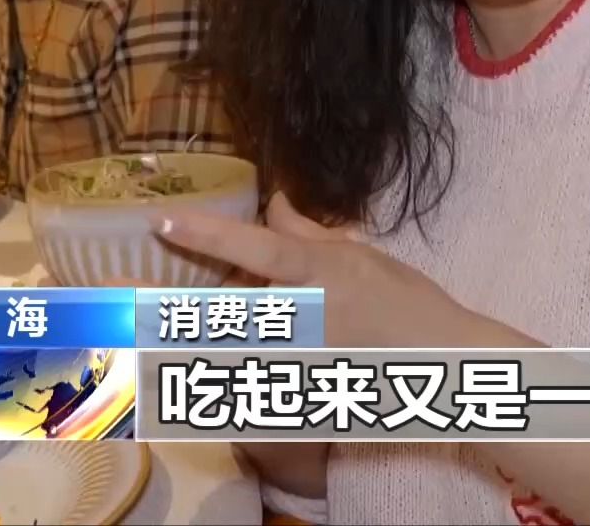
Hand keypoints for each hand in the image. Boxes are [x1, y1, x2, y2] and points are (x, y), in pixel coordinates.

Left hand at [157, 192, 483, 347]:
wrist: (439, 360)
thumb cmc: (406, 301)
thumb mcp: (360, 255)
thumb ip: (308, 232)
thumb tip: (273, 203)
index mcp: (320, 271)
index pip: (258, 247)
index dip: (207, 233)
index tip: (161, 221)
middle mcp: (303, 312)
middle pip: (222, 307)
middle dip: (183, 303)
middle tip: (150, 294)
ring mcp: (296, 354)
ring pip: (227, 344)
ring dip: (206, 335)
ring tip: (212, 329)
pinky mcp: (294, 386)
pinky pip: (246, 373)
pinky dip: (232, 365)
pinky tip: (244, 364)